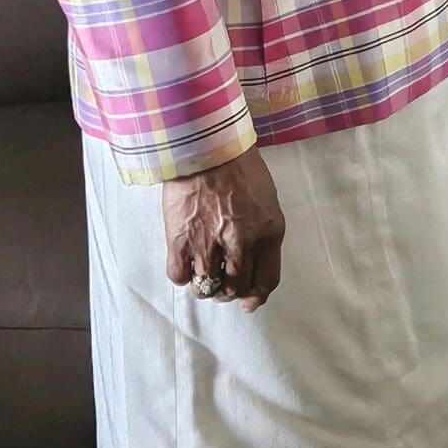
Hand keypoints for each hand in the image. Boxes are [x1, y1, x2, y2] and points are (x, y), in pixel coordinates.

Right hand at [163, 145, 284, 311]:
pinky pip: (180, 276)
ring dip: (205, 286)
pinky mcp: (181, 240)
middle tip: (221, 282)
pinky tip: (185, 263)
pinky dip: (183, 275)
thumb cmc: (238, 165)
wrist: (205, 144)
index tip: (247, 303)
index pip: (266, 281)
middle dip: (229, 291)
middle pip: (236, 288)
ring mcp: (210, 244)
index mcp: (268, 232)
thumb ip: (262, 233)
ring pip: (208, 288)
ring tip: (202, 273)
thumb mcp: (266, 200)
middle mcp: (242, 243)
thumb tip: (250, 264)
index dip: (255, 297)